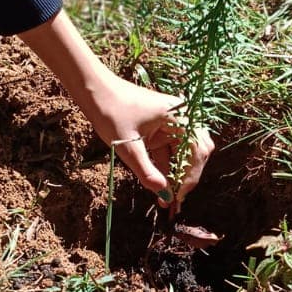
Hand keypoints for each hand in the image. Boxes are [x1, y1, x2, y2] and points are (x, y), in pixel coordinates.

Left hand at [88, 72, 214, 212]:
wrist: (95, 91)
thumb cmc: (111, 112)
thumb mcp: (128, 146)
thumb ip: (146, 170)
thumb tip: (163, 194)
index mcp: (180, 115)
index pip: (197, 150)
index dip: (190, 176)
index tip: (178, 197)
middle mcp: (182, 117)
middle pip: (195, 152)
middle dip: (186, 177)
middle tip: (174, 200)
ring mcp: (173, 122)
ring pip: (183, 154)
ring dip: (176, 175)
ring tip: (165, 198)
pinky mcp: (163, 128)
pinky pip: (170, 151)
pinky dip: (166, 167)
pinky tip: (160, 185)